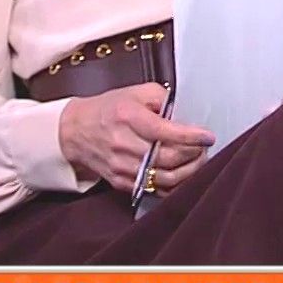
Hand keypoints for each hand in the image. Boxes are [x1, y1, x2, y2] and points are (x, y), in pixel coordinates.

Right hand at [57, 83, 213, 196]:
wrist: (75, 131)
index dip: (191, 136)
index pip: (164, 132)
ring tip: (197, 160)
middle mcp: (124, 144)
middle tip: (204, 148)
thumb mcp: (135, 92)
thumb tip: (185, 112)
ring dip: (188, 172)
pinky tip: (183, 175)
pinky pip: (154, 190)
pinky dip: (174, 186)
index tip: (207, 136)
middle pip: (168, 158)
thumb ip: (162, 98)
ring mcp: (122, 166)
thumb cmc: (107, 110)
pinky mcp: (122, 182)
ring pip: (164, 178)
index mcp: (128, 117)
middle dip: (194, 154)